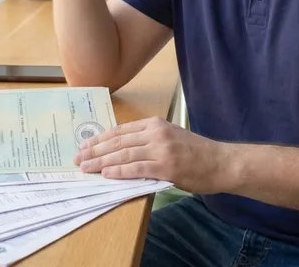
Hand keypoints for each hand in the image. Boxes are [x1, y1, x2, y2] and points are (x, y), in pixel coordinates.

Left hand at [73, 117, 231, 193]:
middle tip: (78, 158)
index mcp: (155, 124)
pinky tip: (106, 175)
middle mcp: (156, 133)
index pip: (120, 131)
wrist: (221, 162)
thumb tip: (120, 150)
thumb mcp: (170, 136)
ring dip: (101, 162)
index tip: (84, 146)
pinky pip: (137, 169)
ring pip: (124, 155)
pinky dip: (119, 172)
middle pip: (118, 142)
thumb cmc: (196, 152)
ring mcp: (161, 149)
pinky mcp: (167, 167)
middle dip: (95, 151)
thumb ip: (148, 140)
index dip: (99, 139)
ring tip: (86, 168)